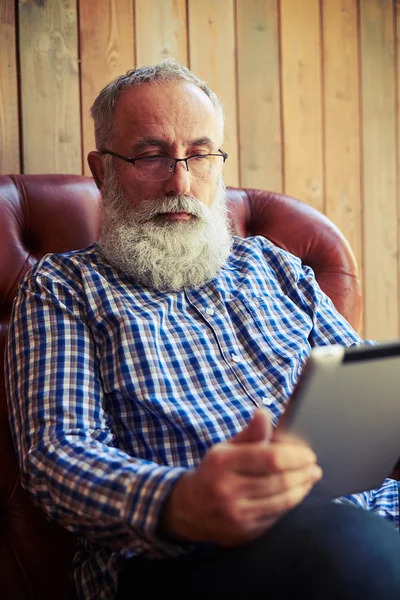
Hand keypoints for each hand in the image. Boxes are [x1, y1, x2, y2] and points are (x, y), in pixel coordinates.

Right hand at [160, 408, 321, 546]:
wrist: (189, 509)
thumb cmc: (214, 472)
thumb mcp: (226, 448)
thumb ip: (250, 433)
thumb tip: (264, 413)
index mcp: (222, 463)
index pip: (269, 458)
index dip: (295, 455)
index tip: (308, 453)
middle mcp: (227, 489)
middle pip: (279, 481)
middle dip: (303, 473)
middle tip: (314, 467)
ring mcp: (235, 514)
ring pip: (281, 502)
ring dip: (302, 489)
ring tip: (310, 478)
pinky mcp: (243, 533)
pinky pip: (276, 517)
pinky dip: (289, 504)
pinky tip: (296, 494)